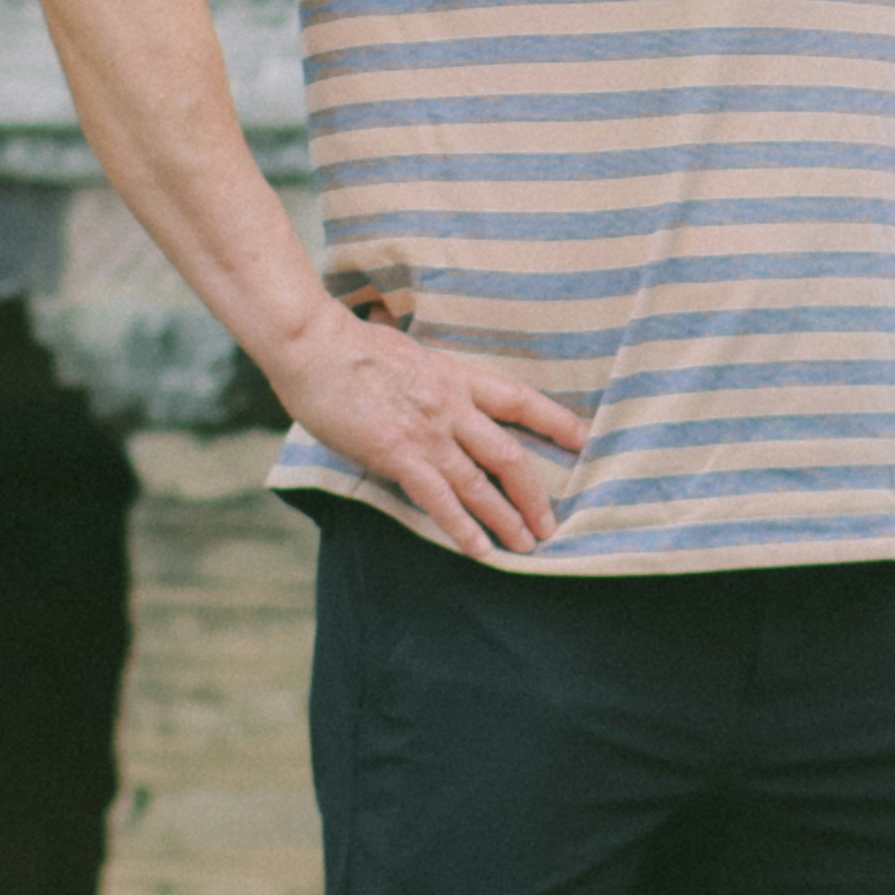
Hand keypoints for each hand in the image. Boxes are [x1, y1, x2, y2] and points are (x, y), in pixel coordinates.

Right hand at [277, 307, 586, 557]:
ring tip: (526, 545)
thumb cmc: (349, 345)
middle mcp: (451, 406)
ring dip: (506, 519)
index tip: (581, 438)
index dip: (553, 419)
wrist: (314, 344)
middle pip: (508, 453)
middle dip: (534, 493)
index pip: (517, 398)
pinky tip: (479, 550)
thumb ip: (427, 371)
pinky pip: (438, 500)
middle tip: (549, 523)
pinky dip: (462, 528)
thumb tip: (426, 371)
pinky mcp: (397, 454)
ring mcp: (427, 432)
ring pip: (480, 484)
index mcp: (454, 376)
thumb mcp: (406, 350)